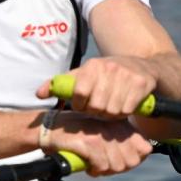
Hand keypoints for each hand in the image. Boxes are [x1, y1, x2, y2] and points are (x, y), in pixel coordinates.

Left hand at [36, 57, 156, 120]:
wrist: (142, 66)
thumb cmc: (106, 74)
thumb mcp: (83, 74)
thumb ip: (61, 84)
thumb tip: (38, 94)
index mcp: (92, 66)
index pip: (79, 93)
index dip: (79, 105)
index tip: (82, 106)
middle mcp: (109, 68)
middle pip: (96, 106)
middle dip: (95, 112)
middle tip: (97, 110)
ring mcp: (126, 76)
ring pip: (112, 110)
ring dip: (110, 114)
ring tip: (109, 108)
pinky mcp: (141, 84)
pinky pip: (127, 109)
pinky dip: (124, 113)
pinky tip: (122, 107)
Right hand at [46, 112, 153, 176]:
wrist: (49, 128)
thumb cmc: (77, 133)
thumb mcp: (103, 132)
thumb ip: (122, 142)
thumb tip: (138, 159)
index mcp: (121, 123)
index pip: (145, 148)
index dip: (134, 160)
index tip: (119, 160)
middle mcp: (114, 126)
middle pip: (132, 161)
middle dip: (118, 168)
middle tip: (104, 165)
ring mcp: (102, 134)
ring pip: (118, 166)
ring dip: (105, 171)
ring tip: (94, 165)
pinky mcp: (89, 143)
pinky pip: (101, 167)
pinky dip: (94, 171)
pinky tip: (87, 166)